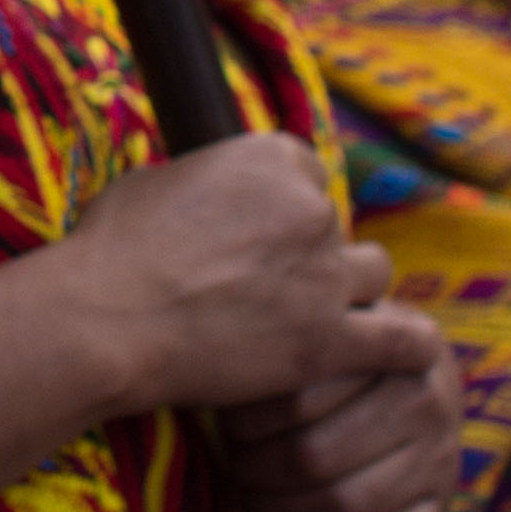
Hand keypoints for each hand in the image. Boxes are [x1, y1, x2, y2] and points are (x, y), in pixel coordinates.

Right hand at [69, 130, 434, 418]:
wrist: (103, 320)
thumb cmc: (110, 251)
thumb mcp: (152, 183)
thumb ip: (203, 181)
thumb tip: (207, 190)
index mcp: (270, 157)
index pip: (310, 174)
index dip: (286, 211)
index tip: (259, 238)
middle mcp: (309, 207)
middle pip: (339, 227)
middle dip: (312, 255)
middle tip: (270, 288)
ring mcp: (324, 274)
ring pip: (372, 276)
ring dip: (347, 295)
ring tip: (312, 320)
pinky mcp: (330, 339)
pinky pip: (403, 340)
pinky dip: (407, 345)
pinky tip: (406, 354)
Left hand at [212, 350, 458, 511]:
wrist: (415, 379)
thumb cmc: (349, 356)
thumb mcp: (330, 331)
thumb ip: (293, 346)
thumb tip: (223, 384)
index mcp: (394, 350)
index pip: (298, 398)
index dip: (247, 421)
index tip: (226, 424)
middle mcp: (427, 403)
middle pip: (314, 456)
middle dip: (256, 470)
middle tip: (232, 464)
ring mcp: (439, 458)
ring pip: (345, 506)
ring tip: (251, 499)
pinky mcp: (439, 506)